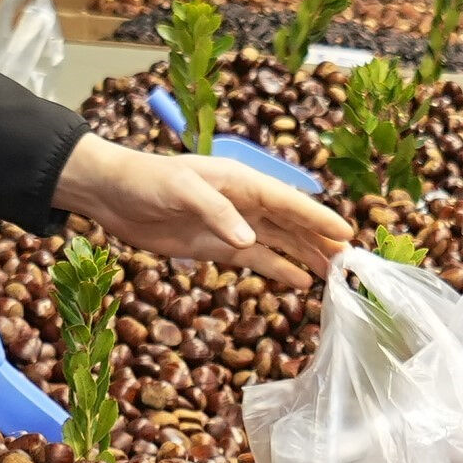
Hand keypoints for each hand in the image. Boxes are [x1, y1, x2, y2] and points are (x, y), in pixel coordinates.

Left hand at [56, 136, 350, 278]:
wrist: (112, 195)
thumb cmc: (146, 181)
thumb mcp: (181, 190)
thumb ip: (216, 213)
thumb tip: (249, 240)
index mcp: (240, 182)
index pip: (287, 201)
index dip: (317, 218)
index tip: (345, 233)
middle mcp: (243, 203)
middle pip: (290, 222)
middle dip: (320, 240)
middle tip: (350, 261)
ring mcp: (231, 226)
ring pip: (279, 242)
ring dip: (306, 255)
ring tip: (334, 273)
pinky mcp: (216, 247)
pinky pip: (256, 259)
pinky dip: (278, 269)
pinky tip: (300, 281)